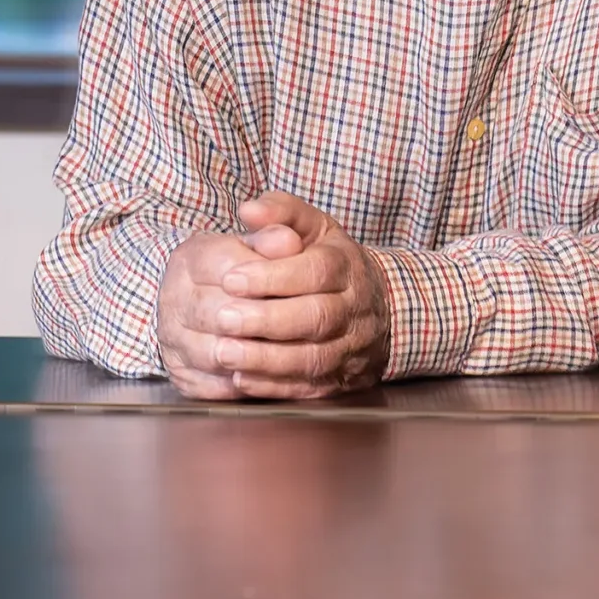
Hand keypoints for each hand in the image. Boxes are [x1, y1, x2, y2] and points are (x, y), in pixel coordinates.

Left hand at [155, 192, 391, 400]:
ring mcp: (350, 347)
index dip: (274, 276)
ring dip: (266, 359)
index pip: (317, 271)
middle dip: (267, 320)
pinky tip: (241, 379)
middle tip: (224, 318)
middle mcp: (354, 308)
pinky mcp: (339, 380)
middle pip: (317, 317)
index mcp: (347, 267)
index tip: (232, 278)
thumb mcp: (313, 228)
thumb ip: (281, 214)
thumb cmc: (330, 262)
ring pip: (313, 358)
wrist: (375, 308)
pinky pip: (309, 388)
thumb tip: (250, 210)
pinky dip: (273, 386)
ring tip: (224, 353)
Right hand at [156, 222, 302, 400]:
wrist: (220, 298)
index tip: (303, 283)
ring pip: (214, 353)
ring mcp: (174, 339)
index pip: (225, 264)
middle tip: (308, 321)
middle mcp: (174, 297)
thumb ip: (281, 225)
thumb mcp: (270, 236)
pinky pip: (213, 387)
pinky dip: (247, 385)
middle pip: (217, 312)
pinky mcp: (183, 375)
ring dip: (257, 356)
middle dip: (264, 319)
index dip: (265, 276)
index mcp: (191, 256)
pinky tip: (279, 376)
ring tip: (297, 349)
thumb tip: (287, 240)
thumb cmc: (254, 265)